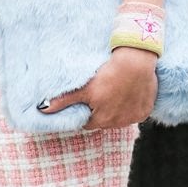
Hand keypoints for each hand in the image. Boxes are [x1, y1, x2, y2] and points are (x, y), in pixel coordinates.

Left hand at [38, 47, 157, 129]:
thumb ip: (63, 101)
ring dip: (117, 110)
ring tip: (115, 92)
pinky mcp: (145, 111)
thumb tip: (41, 110)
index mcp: (101, 120)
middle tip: (102, 93)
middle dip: (102, 111)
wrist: (135, 62)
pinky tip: (129, 93)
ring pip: (121, 118)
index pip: (88, 122)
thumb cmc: (108, 74)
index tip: (89, 99)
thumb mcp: (83, 88)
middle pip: (105, 121)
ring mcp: (133, 118)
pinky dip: (132, 106)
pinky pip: (135, 113)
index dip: (86, 111)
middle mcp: (118, 124)